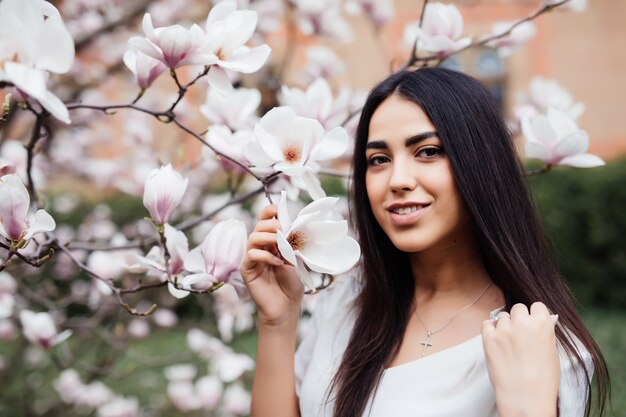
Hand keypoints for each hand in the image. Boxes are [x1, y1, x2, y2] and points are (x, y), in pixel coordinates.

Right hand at [240, 204, 303, 326]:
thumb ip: (290, 243)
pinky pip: (251, 254)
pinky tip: (277, 262)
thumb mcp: (294, 259)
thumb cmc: (290, 284)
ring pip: (253, 237)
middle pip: (258, 226)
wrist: (286, 306)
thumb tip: (290, 227)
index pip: (265, 220)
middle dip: (271, 224)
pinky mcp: (247, 269)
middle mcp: (260, 247)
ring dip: (268, 237)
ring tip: (280, 245)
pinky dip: (265, 255)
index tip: (279, 209)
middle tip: (283, 230)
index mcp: (271, 242)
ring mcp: (252, 258)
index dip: (269, 211)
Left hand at [481, 302, 559, 416]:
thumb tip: (542, 321)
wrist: (525, 398)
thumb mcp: (552, 352)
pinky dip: (490, 330)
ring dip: (504, 325)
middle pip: (518, 308)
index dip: (535, 315)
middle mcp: (522, 322)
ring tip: (508, 343)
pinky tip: (496, 340)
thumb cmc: (544, 380)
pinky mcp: (488, 338)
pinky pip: (486, 324)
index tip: (533, 322)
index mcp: (542, 324)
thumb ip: (545, 333)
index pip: (537, 306)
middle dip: (519, 318)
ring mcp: (504, 329)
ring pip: (502, 316)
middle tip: (520, 333)